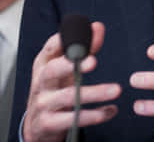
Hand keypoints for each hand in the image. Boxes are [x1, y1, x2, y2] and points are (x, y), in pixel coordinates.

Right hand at [22, 21, 120, 141]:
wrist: (37, 125)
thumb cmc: (54, 89)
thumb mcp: (64, 69)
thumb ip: (82, 49)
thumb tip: (98, 27)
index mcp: (43, 64)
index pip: (50, 48)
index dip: (63, 40)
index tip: (82, 34)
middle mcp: (40, 82)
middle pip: (53, 71)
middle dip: (72, 65)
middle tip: (94, 61)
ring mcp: (43, 103)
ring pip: (68, 97)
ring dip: (94, 93)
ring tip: (116, 89)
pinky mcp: (49, 124)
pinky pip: (74, 120)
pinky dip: (95, 115)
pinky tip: (110, 110)